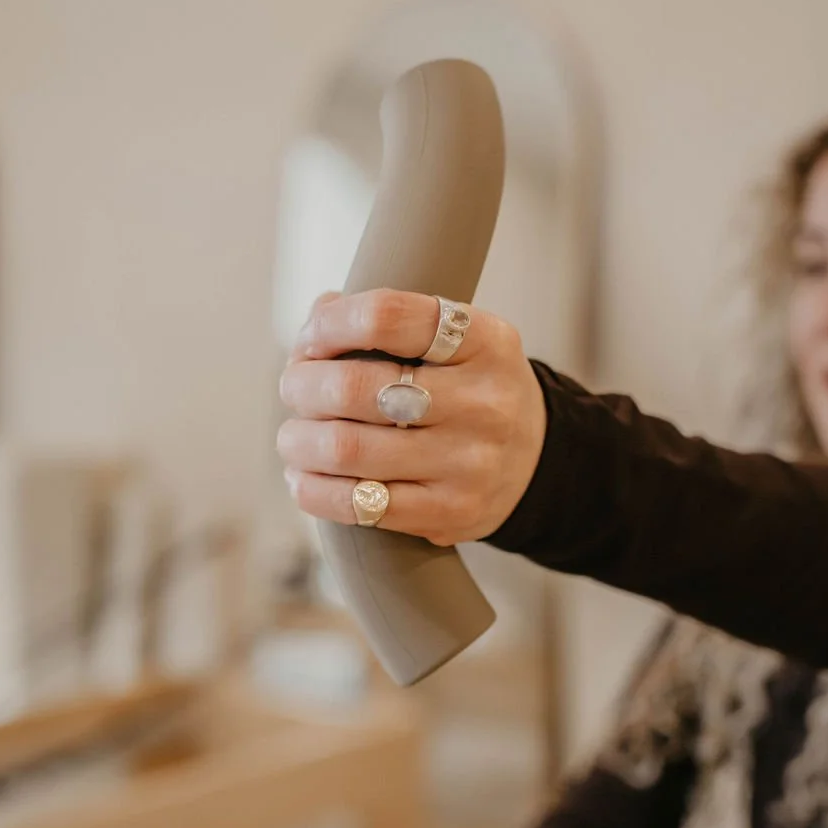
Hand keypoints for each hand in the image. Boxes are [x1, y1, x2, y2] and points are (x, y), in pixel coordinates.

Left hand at [277, 290, 547, 546]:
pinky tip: (303, 478)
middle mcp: (484, 400)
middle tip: (294, 388)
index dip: (330, 325)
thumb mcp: (455, 340)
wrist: (535, 461)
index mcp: (485, 341)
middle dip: (302, 385)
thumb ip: (386, 321)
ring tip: (293, 437)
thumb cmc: (468, 388)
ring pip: (348, 448)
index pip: (386, 316)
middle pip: (354, 387)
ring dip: (298, 441)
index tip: (312, 340)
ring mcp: (470, 461)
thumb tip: (318, 317)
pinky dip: (313, 490)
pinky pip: (360, 504)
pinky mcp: (451, 511)